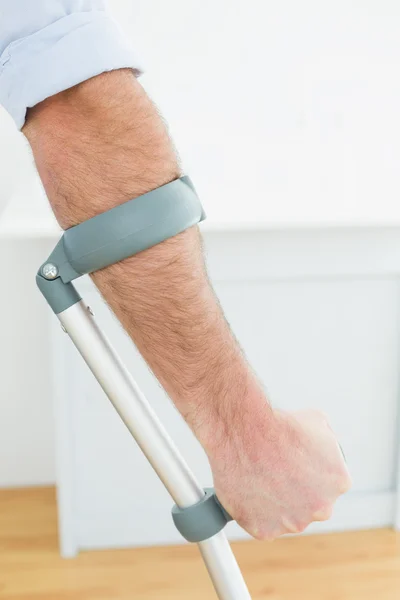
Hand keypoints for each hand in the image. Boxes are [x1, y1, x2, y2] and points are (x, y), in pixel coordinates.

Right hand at [207, 408, 351, 539]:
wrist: (246, 431)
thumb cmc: (279, 423)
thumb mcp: (317, 421)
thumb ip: (326, 442)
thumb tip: (323, 446)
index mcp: (339, 482)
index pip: (327, 485)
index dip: (310, 474)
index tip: (293, 465)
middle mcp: (321, 508)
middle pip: (310, 506)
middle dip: (295, 493)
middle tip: (275, 472)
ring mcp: (293, 523)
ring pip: (285, 518)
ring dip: (275, 505)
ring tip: (259, 478)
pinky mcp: (265, 530)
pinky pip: (261, 526)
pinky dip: (254, 513)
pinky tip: (248, 491)